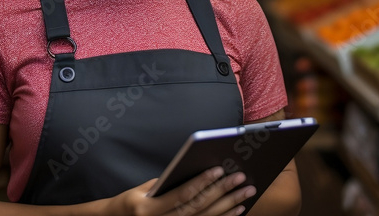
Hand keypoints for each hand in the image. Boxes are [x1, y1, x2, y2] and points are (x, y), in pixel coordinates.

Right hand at [106, 167, 255, 215]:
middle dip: (222, 192)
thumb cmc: (133, 201)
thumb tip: (198, 172)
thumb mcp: (143, 189)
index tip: (220, 169)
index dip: (202, 182)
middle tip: (241, 178)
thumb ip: (169, 183)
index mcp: (150, 208)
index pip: (182, 194)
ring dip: (228, 206)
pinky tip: (236, 210)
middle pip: (198, 208)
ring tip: (245, 192)